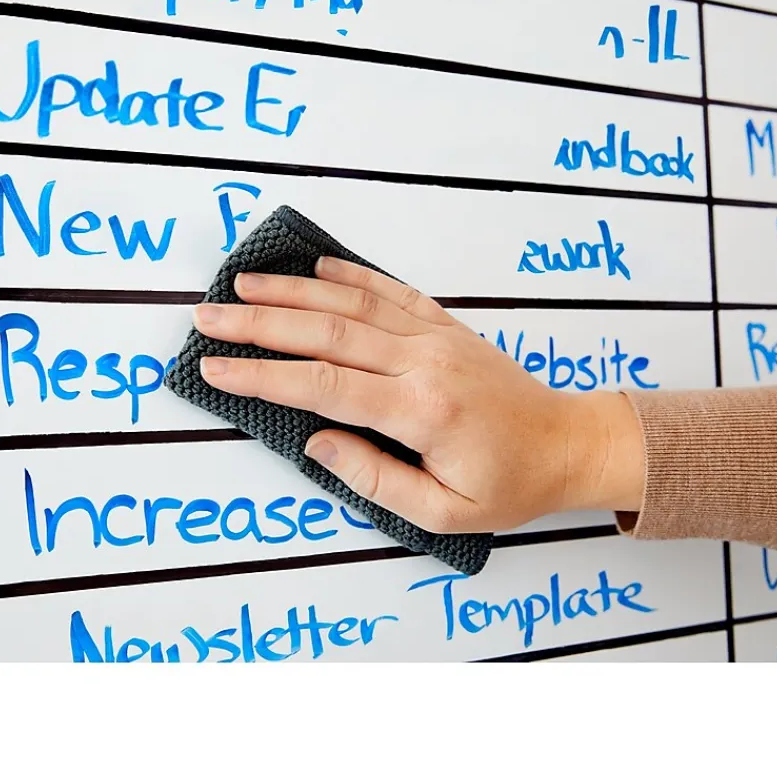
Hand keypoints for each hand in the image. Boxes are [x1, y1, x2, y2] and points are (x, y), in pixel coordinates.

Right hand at [192, 257, 644, 533]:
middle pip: (327, 331)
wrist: (566, 443)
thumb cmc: (507, 485)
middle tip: (209, 317)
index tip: (216, 368)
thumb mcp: (444, 511)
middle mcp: (422, 361)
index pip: (323, 386)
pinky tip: (318, 264)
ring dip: (295, 289)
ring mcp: (435, 336)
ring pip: (353, 301)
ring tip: (245, 281)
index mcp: (419, 411)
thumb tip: (317, 443)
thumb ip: (375, 479)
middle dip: (261, 322)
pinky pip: (392, 290)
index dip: (264, 376)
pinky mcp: (446, 325)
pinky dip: (352, 273)